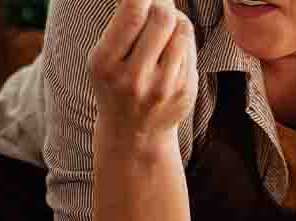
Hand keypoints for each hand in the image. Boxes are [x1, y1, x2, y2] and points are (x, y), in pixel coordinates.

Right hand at [87, 0, 197, 148]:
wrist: (134, 133)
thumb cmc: (116, 83)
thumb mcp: (105, 57)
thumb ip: (123, 24)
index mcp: (105, 64)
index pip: (132, 13)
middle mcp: (134, 78)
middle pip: (162, 18)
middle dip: (163, 4)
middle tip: (158, 6)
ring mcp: (163, 87)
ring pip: (182, 30)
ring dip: (176, 19)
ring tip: (165, 26)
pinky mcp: (184, 92)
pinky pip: (191, 49)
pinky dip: (183, 39)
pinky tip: (171, 49)